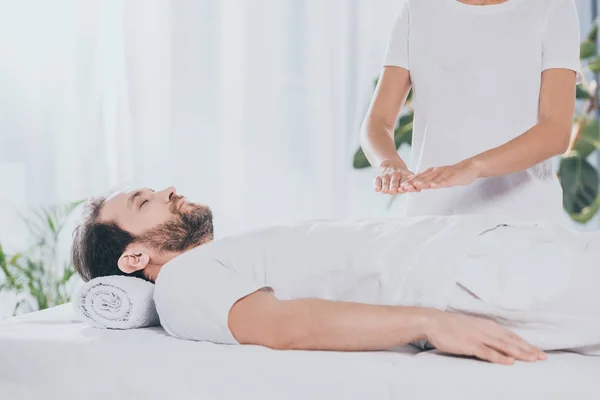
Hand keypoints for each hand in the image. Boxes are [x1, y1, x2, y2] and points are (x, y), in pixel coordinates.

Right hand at [375, 159, 415, 194]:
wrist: (390, 163)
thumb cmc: (402, 174)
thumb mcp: (408, 176)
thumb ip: (413, 185)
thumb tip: (419, 189)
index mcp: (403, 175)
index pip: (404, 181)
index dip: (404, 186)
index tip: (403, 189)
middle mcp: (394, 175)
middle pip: (394, 182)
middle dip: (393, 187)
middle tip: (393, 191)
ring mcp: (386, 176)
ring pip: (385, 182)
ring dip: (385, 187)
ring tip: (386, 191)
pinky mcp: (378, 178)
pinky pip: (376, 181)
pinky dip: (377, 185)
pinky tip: (377, 189)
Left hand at [401, 159, 480, 191]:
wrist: (469, 167)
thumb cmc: (454, 174)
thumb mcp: (439, 177)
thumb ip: (428, 179)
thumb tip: (416, 182)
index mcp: (432, 172)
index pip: (419, 178)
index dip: (410, 182)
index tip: (401, 187)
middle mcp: (436, 172)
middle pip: (423, 178)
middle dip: (413, 183)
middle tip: (403, 188)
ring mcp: (444, 174)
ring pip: (432, 179)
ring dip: (423, 182)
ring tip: (415, 186)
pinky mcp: (452, 177)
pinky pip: (444, 181)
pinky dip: (438, 183)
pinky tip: (433, 186)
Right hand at [425, 310, 546, 364]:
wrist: (433, 321)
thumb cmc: (450, 325)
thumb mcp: (471, 326)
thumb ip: (484, 332)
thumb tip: (496, 340)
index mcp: (488, 325)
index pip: (511, 336)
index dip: (526, 344)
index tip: (538, 352)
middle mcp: (486, 330)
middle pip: (512, 341)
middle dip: (528, 349)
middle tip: (543, 358)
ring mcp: (478, 337)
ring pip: (504, 346)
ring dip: (519, 353)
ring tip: (533, 359)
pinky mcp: (470, 344)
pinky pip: (487, 352)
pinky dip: (499, 357)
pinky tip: (509, 362)